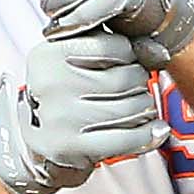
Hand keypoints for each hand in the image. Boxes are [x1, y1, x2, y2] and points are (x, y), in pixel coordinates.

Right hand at [0, 28, 161, 193]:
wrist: (35, 141)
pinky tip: (155, 129)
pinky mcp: (72, 147)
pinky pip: (127, 138)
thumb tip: (159, 53)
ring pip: (130, 107)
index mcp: (49, 54)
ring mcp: (60, 118)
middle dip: (140, 83)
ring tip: (139, 108)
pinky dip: (147, 134)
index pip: (114, 46)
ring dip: (145, 108)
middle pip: (126, 78)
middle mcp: (51, 84)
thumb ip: (110, 45)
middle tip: (135, 89)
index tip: (125, 64)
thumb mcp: (73, 61)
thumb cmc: (63, 93)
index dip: (130, 55)